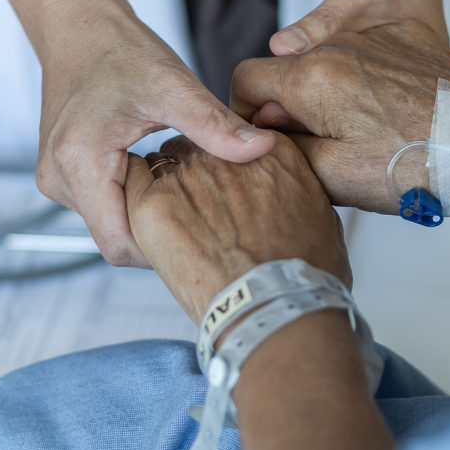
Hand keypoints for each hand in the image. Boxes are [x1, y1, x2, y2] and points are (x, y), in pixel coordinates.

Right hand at [36, 14, 275, 266]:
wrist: (81, 28)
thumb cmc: (123, 52)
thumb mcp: (174, 86)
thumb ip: (215, 123)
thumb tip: (262, 147)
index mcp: (79, 163)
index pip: (121, 245)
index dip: (165, 247)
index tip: (206, 231)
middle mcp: (58, 179)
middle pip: (117, 239)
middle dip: (161, 231)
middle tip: (206, 211)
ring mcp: (56, 180)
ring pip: (111, 224)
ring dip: (148, 213)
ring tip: (184, 187)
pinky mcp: (64, 176)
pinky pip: (104, 206)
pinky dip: (134, 198)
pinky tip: (161, 176)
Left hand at [123, 133, 349, 323]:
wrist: (274, 308)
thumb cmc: (302, 275)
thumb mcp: (319, 219)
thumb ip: (295, 192)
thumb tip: (286, 199)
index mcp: (270, 150)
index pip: (233, 141)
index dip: (227, 168)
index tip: (227, 193)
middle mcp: (226, 152)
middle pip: (195, 150)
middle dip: (194, 177)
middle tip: (199, 216)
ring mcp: (188, 174)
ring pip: (161, 166)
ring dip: (165, 190)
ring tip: (176, 229)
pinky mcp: (154, 202)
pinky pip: (131, 186)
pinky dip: (133, 201)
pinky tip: (150, 227)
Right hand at [236, 20, 449, 213]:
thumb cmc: (414, 167)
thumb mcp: (333, 176)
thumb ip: (286, 147)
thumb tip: (266, 131)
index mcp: (314, 77)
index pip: (246, 79)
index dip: (247, 113)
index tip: (269, 139)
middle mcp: (339, 45)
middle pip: (287, 71)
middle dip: (289, 107)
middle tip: (319, 148)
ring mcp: (375, 38)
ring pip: (325, 63)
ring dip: (326, 96)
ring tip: (358, 135)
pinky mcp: (406, 39)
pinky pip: (364, 56)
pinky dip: (362, 82)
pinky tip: (387, 115)